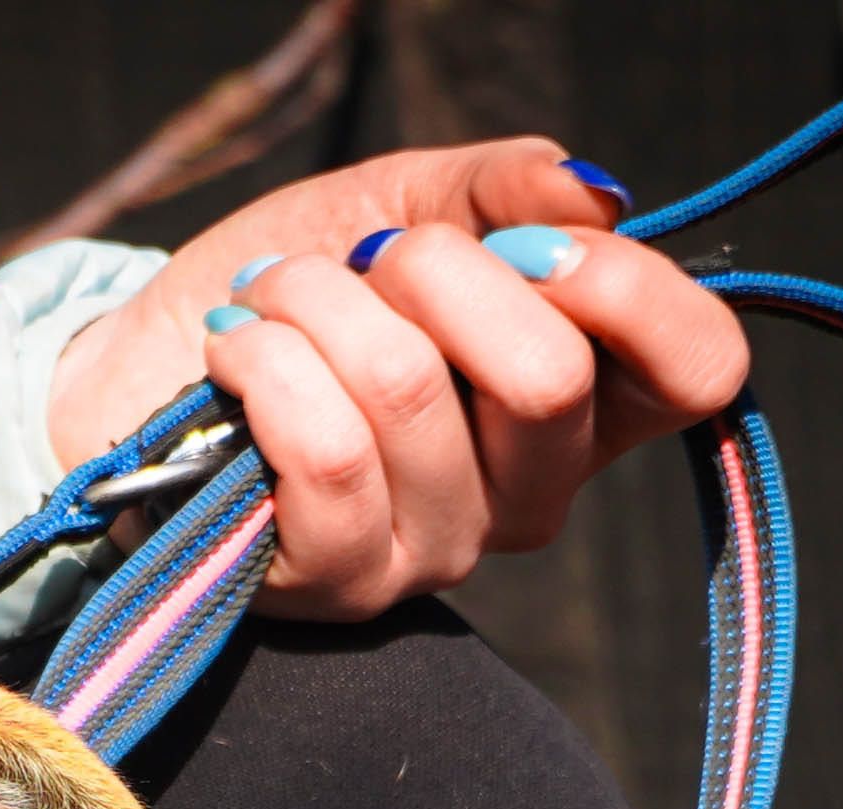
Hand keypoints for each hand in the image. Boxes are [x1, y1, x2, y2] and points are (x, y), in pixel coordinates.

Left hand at [45, 140, 748, 620]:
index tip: (531, 238)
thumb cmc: (290, 291)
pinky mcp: (338, 585)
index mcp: (582, 403)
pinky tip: (235, 352)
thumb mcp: (403, 206)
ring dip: (317, 303)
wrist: (144, 362)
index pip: (698, 369)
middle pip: (548, 379)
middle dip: (434, 273)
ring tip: (270, 297)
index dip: (628, 286)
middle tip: (363, 263)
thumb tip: (592, 194)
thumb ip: (503, 190)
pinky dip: (265, 362)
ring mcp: (435, 551)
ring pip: (411, 392)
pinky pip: (328, 453)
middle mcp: (527, 495)